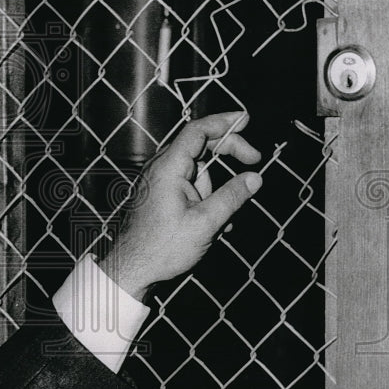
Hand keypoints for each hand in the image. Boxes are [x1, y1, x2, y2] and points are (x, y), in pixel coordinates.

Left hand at [98, 111, 262, 301]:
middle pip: (200, 146)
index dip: (224, 122)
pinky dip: (205, 199)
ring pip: (198, 172)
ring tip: (219, 222)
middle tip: (254, 162)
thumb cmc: (162, 248)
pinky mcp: (161, 194)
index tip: (246, 121)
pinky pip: (190, 186)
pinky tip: (212, 224)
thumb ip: (231, 197)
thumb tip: (255, 178)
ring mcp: (160, 181)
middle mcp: (161, 168)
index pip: (197, 131)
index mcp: (168, 168)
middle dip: (229, 152)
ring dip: (216, 190)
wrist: (132, 268)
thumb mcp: (204, 223)